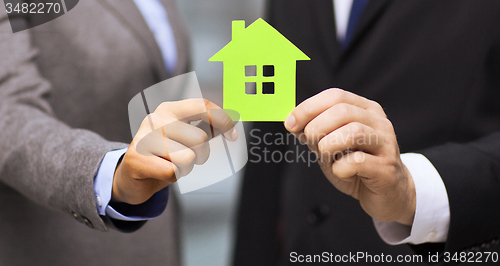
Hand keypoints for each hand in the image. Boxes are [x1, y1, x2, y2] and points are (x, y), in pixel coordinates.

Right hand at [112, 99, 236, 204]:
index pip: (203, 105)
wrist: (131, 175)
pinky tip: (161, 172)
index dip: (223, 120)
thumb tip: (233, 119)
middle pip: (200, 138)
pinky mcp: (137, 159)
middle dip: (201, 155)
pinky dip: (172, 177)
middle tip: (187, 158)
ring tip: (172, 164)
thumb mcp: (185, 137)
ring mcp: (144, 138)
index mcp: (170, 109)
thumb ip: (207, 127)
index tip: (232, 136)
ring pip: (188, 157)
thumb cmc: (163, 155)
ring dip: (185, 167)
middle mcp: (156, 119)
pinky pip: (173, 172)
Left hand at [284, 88, 415, 224]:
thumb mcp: (332, 146)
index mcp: (365, 110)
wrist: (389, 194)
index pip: (335, 96)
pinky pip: (357, 161)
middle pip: (342, 111)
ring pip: (353, 132)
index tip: (290, 123)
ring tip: (327, 157)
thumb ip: (315, 133)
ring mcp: (386, 144)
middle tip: (311, 143)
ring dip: (328, 146)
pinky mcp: (386, 168)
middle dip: (317, 127)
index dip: (308, 107)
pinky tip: (341, 172)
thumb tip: (292, 122)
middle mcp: (378, 122)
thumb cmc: (358, 168)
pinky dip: (340, 168)